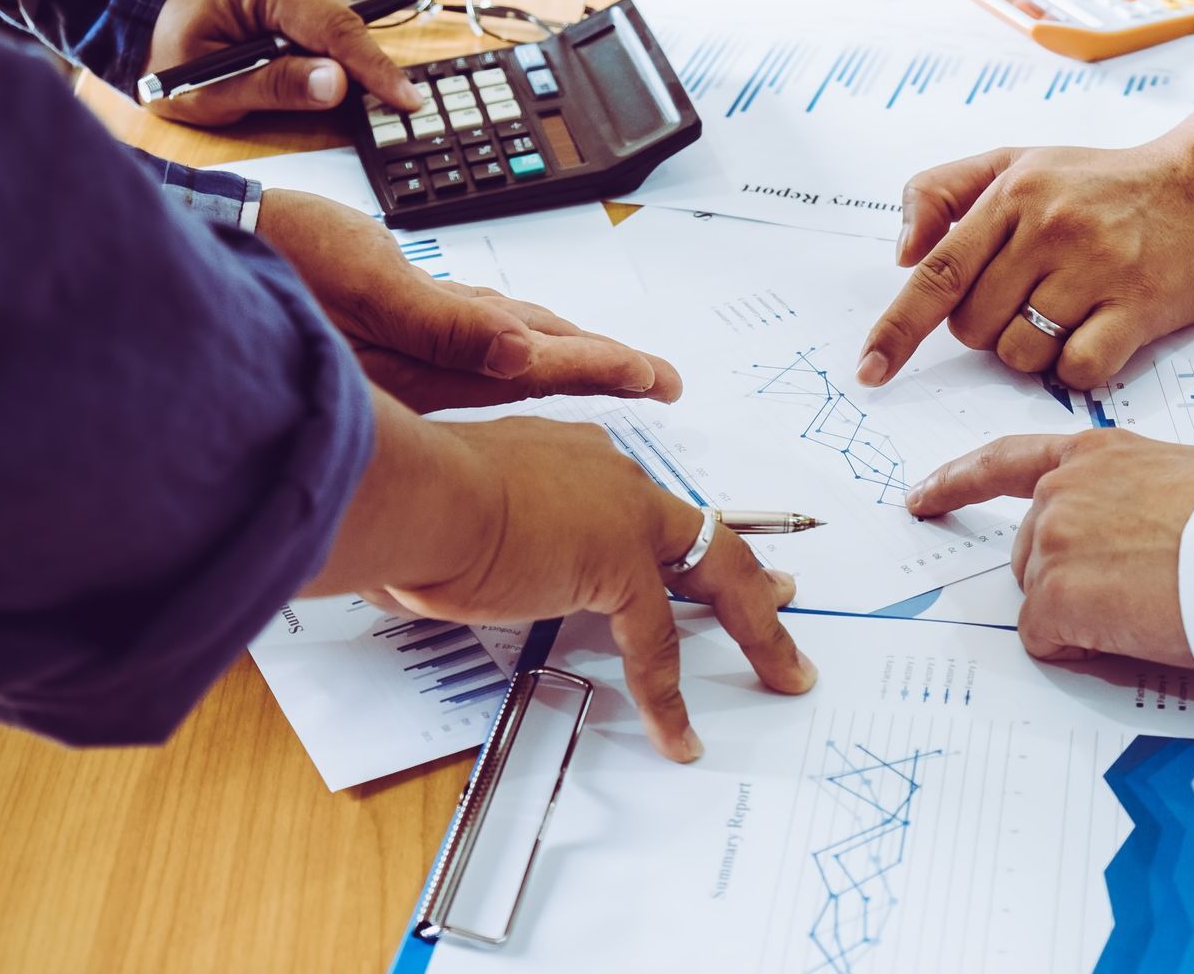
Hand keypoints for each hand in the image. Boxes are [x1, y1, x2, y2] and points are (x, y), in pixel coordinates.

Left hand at [144, 0, 422, 124]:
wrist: (141, 13)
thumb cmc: (167, 49)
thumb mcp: (210, 87)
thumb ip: (274, 86)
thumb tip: (337, 85)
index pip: (336, 28)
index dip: (375, 69)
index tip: (407, 100)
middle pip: (347, 29)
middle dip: (362, 72)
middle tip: (376, 111)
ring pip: (342, 31)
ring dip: (338, 66)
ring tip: (305, 90)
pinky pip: (330, 28)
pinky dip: (329, 56)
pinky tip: (314, 76)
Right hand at [257, 189, 679, 410]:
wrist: (197, 252)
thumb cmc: (266, 266)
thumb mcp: (361, 287)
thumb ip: (440, 326)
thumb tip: (518, 354)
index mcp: (423, 361)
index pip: (533, 366)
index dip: (598, 368)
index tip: (655, 378)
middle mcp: (420, 361)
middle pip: (530, 364)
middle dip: (595, 367)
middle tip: (659, 379)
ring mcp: (402, 347)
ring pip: (499, 349)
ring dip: (556, 351)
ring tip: (609, 361)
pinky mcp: (382, 323)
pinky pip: (459, 332)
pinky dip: (500, 333)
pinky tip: (519, 336)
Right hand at [326, 404, 817, 761]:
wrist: (406, 491)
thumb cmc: (405, 502)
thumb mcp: (452, 517)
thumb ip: (474, 541)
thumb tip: (455, 573)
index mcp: (572, 458)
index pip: (636, 503)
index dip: (668, 535)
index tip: (684, 551)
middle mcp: (608, 475)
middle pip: (699, 530)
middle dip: (750, 571)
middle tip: (788, 597)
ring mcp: (622, 516)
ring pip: (715, 575)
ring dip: (757, 630)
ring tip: (787, 672)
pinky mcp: (619, 566)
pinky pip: (657, 644)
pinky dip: (668, 697)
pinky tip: (678, 735)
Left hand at [857, 141, 1193, 390]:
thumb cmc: (1105, 184)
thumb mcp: (1018, 162)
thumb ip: (944, 193)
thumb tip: (902, 252)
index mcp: (1012, 194)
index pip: (936, 272)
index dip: (898, 329)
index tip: (870, 370)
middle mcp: (1050, 227)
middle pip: (975, 327)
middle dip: (991, 329)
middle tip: (1034, 298)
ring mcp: (1096, 266)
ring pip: (1021, 353)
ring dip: (1035, 351)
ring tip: (1070, 312)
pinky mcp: (1140, 304)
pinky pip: (1077, 368)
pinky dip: (1078, 366)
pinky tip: (1101, 334)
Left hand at [906, 431, 1193, 664]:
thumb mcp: (1185, 477)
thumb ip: (1135, 492)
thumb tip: (1139, 524)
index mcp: (1097, 454)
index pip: (1008, 461)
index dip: (959, 481)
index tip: (923, 496)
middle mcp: (1063, 488)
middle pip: (1031, 554)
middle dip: (1070, 583)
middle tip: (1141, 590)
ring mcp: (1052, 540)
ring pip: (1042, 599)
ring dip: (1086, 615)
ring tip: (1152, 603)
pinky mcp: (1053, 594)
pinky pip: (1048, 640)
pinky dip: (1086, 649)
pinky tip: (1134, 630)